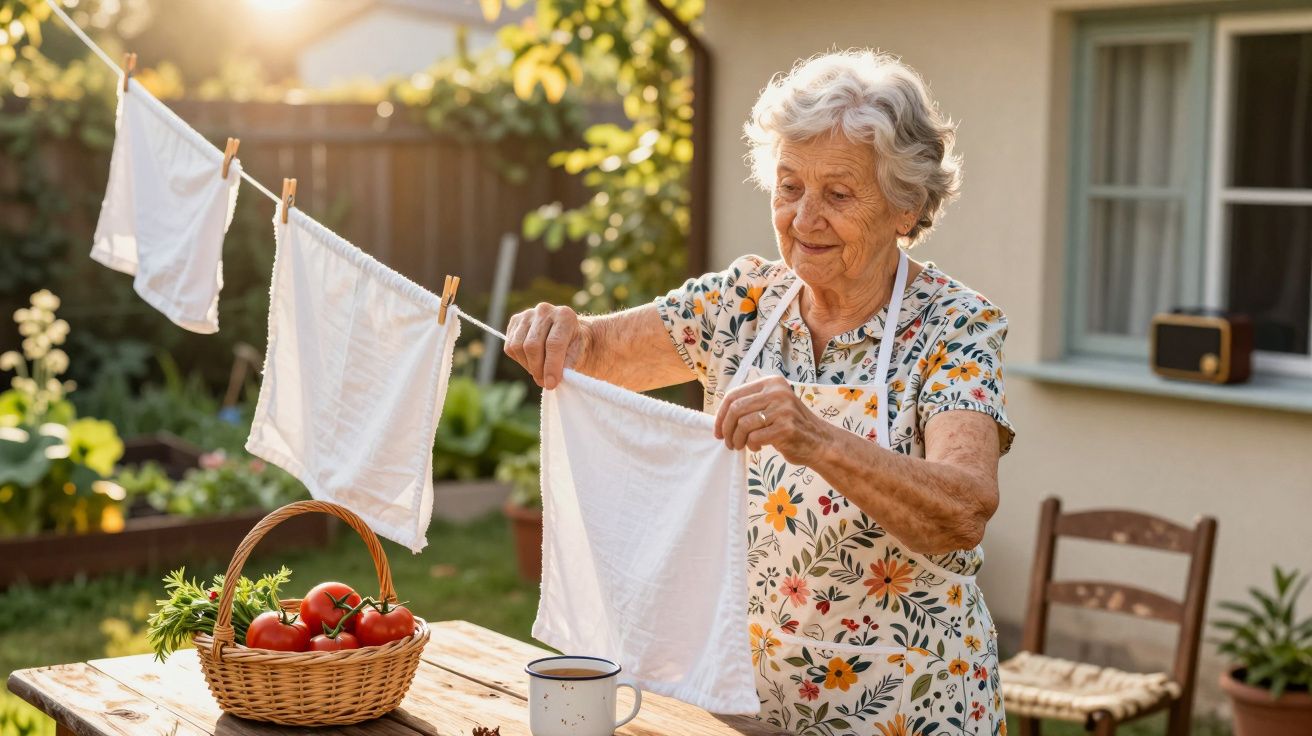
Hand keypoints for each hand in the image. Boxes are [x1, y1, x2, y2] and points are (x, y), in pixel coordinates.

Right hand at [503, 303, 587, 388]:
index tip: (551, 384)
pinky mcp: (515, 321)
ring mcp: (527, 314)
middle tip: (544, 382)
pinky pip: (510, 347)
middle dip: (537, 369)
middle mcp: (544, 310)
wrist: (565, 333)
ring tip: (539, 371)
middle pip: (532, 345)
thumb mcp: (577, 354)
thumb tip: (551, 379)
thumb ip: (567, 365)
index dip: (552, 366)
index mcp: (564, 315)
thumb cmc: (573, 345)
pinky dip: (519, 360)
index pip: (554, 343)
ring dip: (528, 366)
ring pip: (518, 347)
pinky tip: (531, 361)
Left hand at [714, 375, 832, 465]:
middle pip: (736, 409)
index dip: (721, 415)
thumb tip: (720, 415)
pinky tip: (757, 448)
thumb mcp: (772, 406)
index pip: (734, 395)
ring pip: (743, 425)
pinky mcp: (786, 427)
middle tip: (728, 442)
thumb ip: (751, 405)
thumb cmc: (790, 425)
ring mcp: (783, 409)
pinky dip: (751, 446)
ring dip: (737, 440)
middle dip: (726, 429)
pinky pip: (754, 438)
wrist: (820, 441)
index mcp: (771, 383)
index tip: (718, 430)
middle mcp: (777, 392)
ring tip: (741, 446)